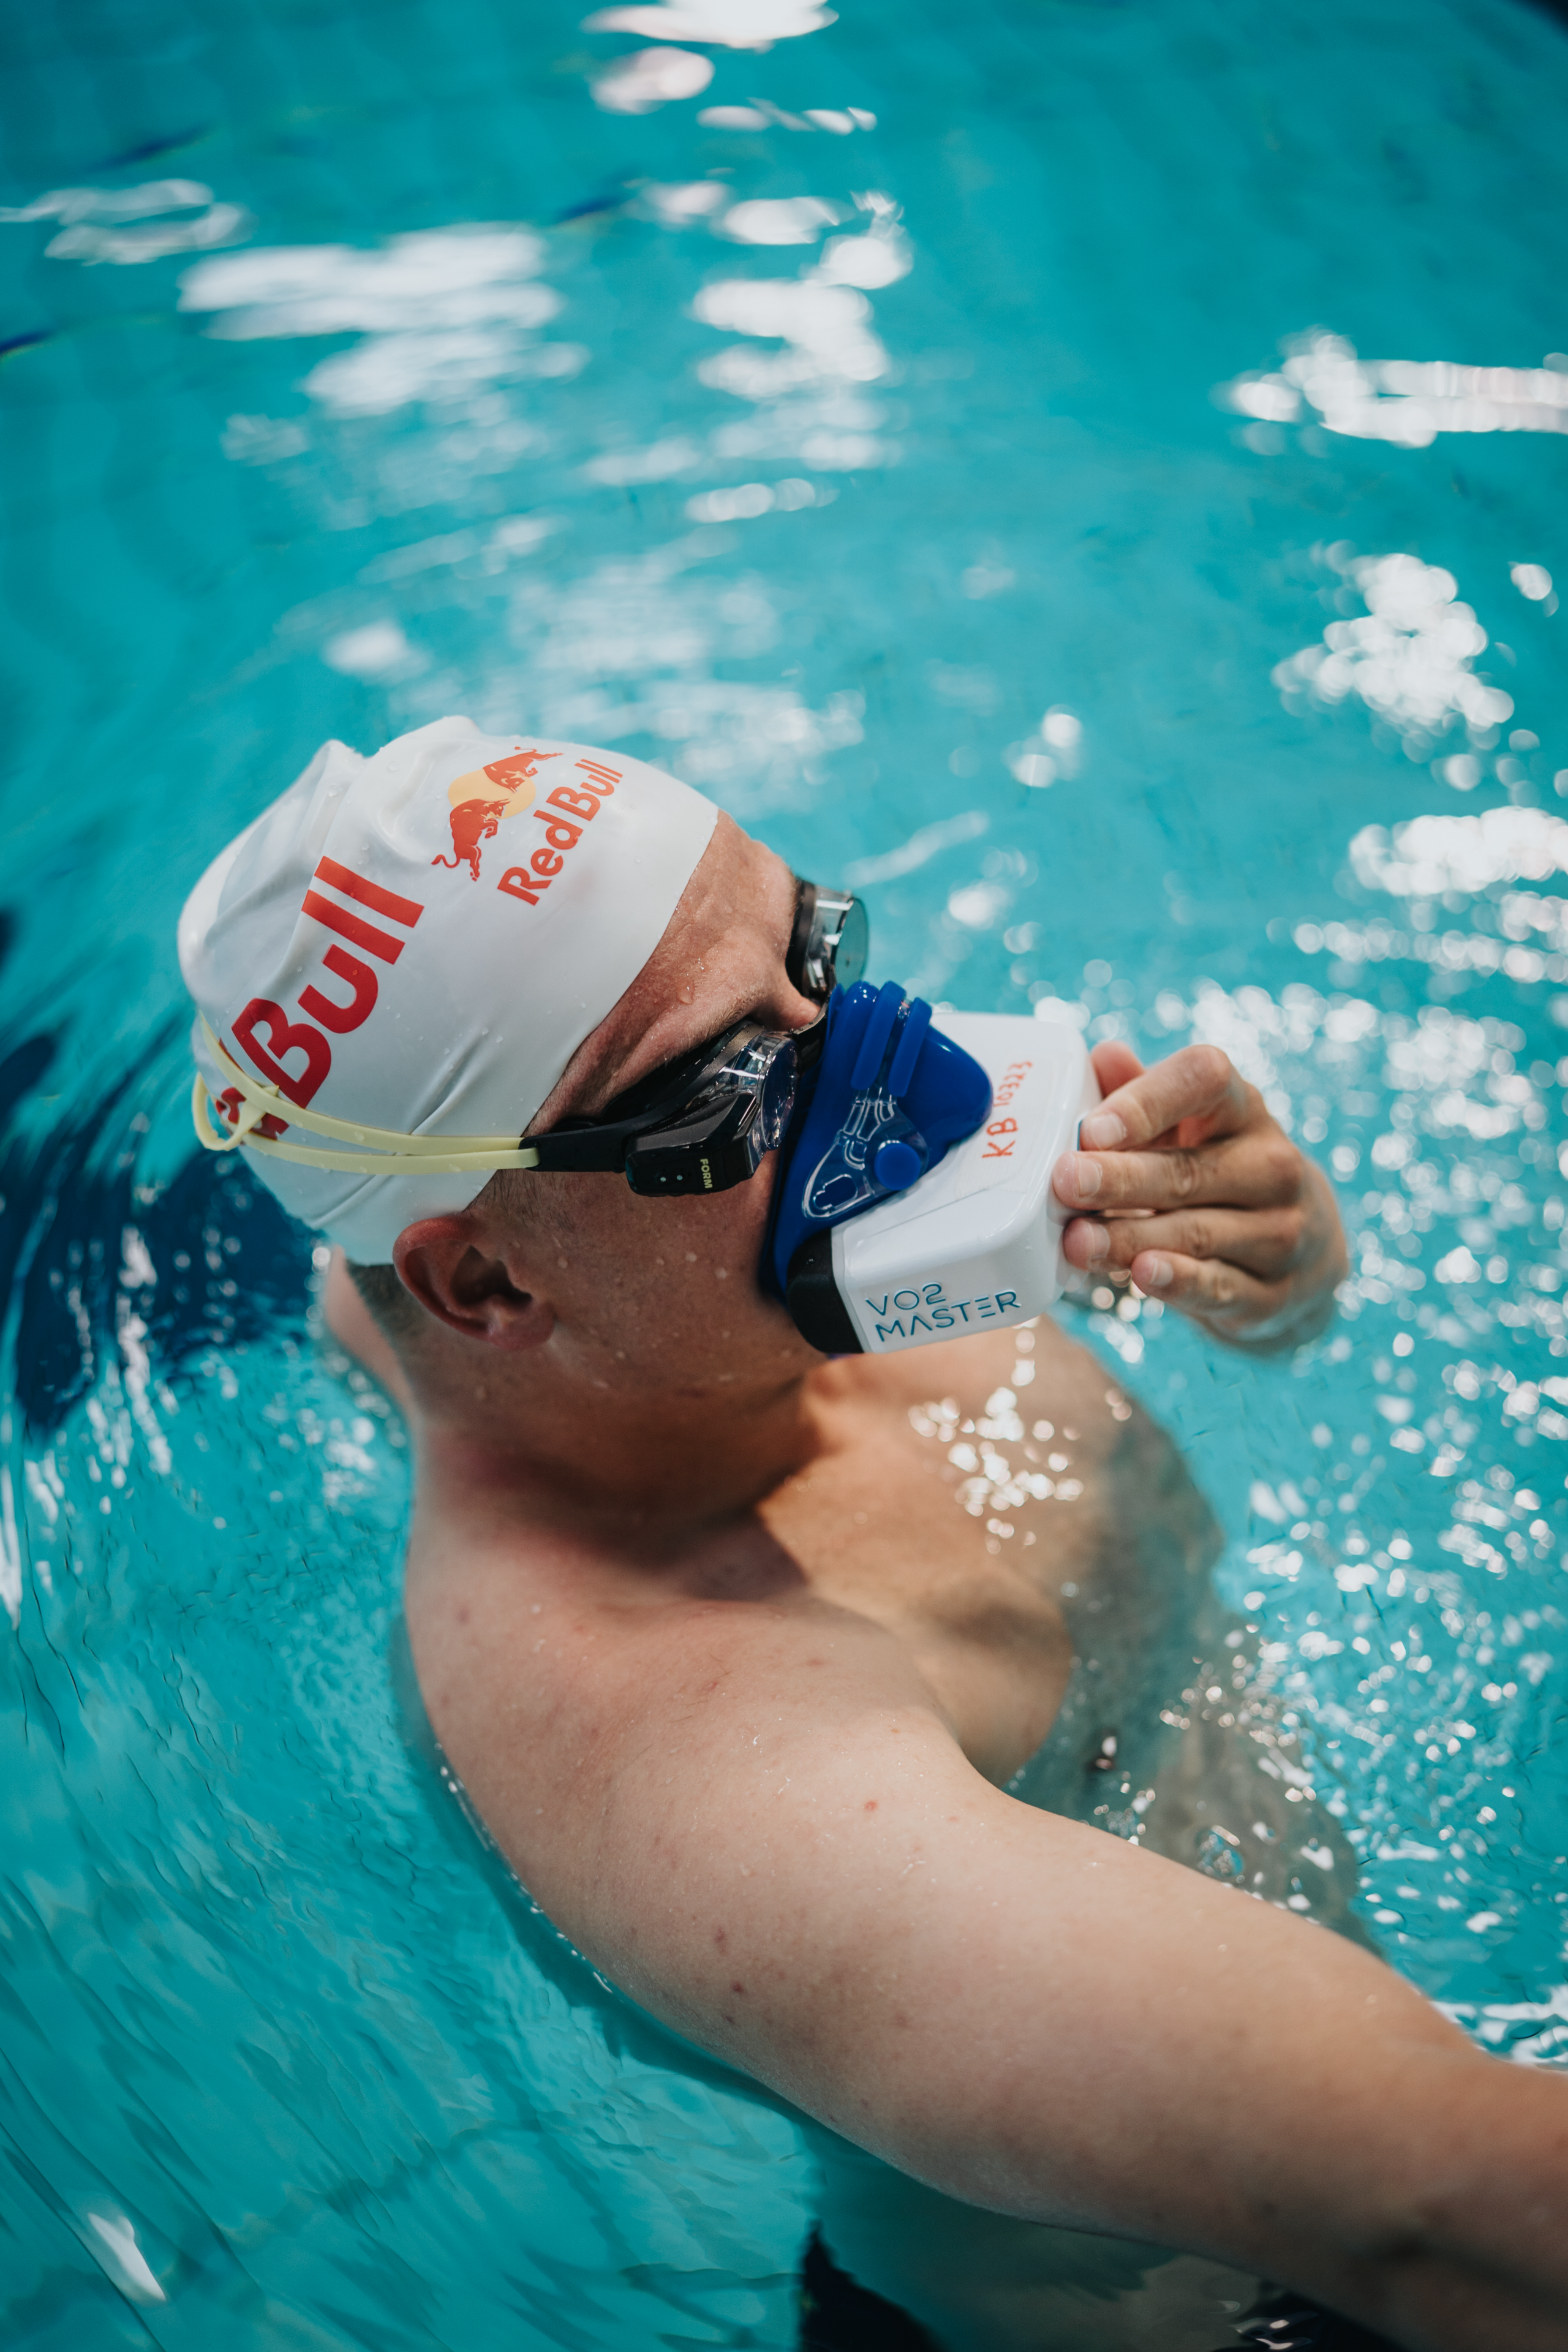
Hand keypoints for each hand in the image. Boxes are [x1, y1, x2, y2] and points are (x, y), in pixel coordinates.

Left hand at [1051, 1040, 1347, 1350]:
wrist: (1300, 1251)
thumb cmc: (1215, 1170)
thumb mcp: (1186, 1127)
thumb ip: (1141, 1094)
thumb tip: (1102, 1055)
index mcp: (1243, 1109)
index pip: (1205, 1081)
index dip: (1147, 1102)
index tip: (1093, 1128)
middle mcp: (1272, 1165)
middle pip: (1190, 1169)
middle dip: (1122, 1177)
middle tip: (1065, 1181)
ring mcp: (1281, 1230)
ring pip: (1197, 1232)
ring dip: (1130, 1237)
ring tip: (1077, 1241)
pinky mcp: (1273, 1293)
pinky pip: (1220, 1286)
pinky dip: (1179, 1282)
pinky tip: (1140, 1274)